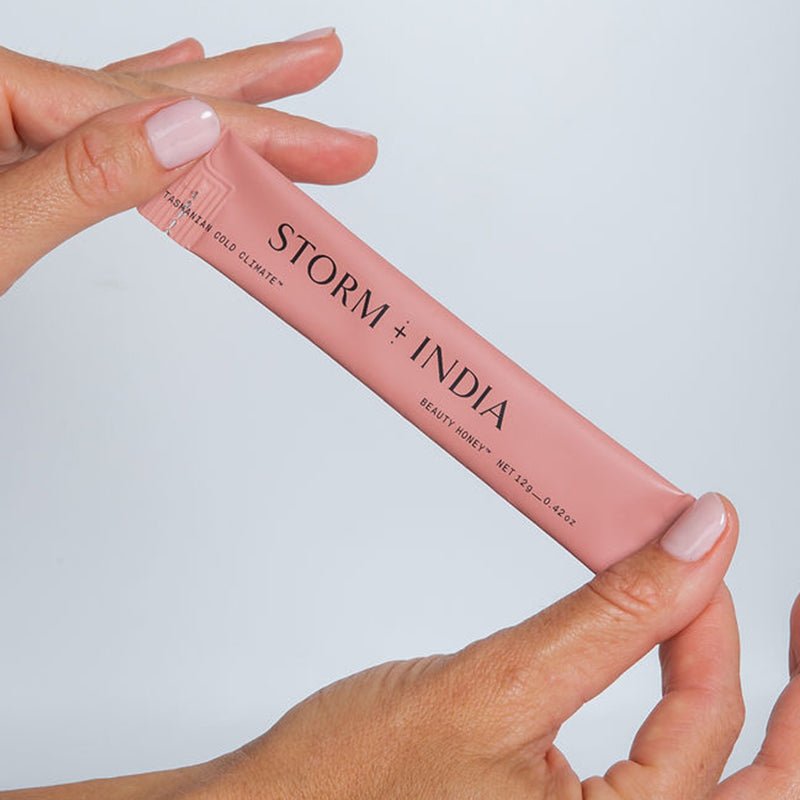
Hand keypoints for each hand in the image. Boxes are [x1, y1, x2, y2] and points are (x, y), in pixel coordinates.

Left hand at [0, 30, 376, 294]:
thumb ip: (87, 177)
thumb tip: (189, 129)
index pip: (158, 115)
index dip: (259, 135)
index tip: (337, 150)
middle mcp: (2, 92)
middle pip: (155, 90)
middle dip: (253, 91)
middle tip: (326, 63)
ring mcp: (4, 117)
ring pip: (131, 104)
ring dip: (212, 92)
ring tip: (279, 68)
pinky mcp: (6, 147)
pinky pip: (91, 121)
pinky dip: (139, 109)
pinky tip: (172, 81)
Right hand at [8, 492, 799, 798]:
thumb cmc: (348, 786)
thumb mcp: (497, 687)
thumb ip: (613, 615)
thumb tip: (698, 540)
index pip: (733, 746)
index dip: (730, 633)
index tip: (710, 547)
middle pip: (759, 784)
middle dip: (775, 689)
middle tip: (778, 612)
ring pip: (711, 775)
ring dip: (719, 684)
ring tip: (705, 609)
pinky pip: (659, 770)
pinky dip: (673, 703)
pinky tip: (661, 653)